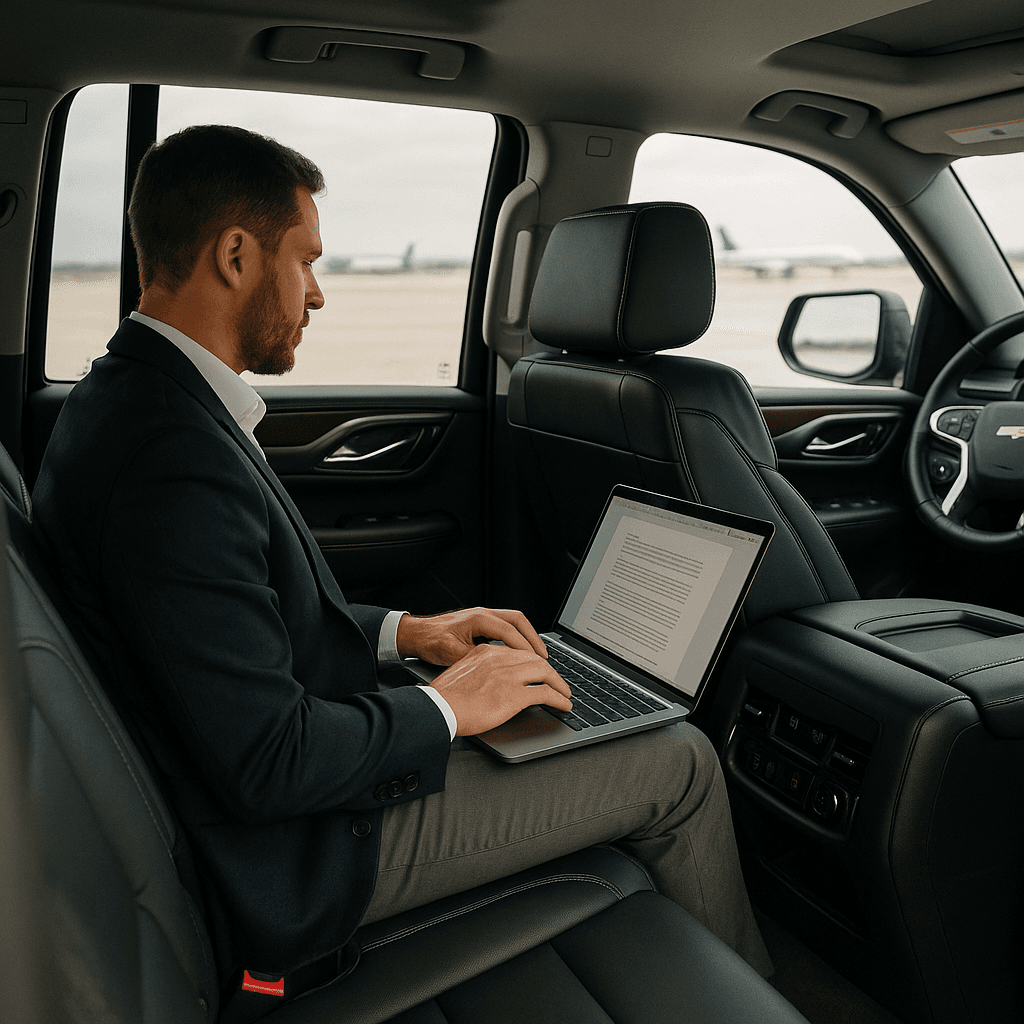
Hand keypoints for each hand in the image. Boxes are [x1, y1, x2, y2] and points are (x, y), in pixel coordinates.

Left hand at [396, 607, 547, 666]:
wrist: (415, 633)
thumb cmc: (429, 640)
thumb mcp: (450, 652)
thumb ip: (473, 657)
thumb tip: (494, 665)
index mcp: (478, 619)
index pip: (510, 631)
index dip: (525, 647)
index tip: (537, 661)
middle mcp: (483, 614)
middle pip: (518, 621)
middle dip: (533, 638)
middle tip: (545, 656)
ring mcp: (482, 617)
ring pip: (513, 622)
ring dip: (526, 637)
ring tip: (537, 655)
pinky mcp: (479, 624)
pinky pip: (505, 627)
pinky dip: (516, 638)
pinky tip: (518, 652)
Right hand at [428, 643, 572, 735]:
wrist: (437, 709)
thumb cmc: (443, 698)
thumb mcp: (462, 674)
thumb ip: (480, 672)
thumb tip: (491, 684)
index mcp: (486, 652)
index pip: (518, 652)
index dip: (534, 663)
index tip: (541, 671)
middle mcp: (499, 659)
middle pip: (535, 659)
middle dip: (551, 672)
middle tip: (559, 683)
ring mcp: (508, 676)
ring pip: (545, 673)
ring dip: (559, 684)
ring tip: (565, 694)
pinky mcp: (514, 695)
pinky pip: (545, 693)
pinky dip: (559, 699)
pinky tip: (563, 705)